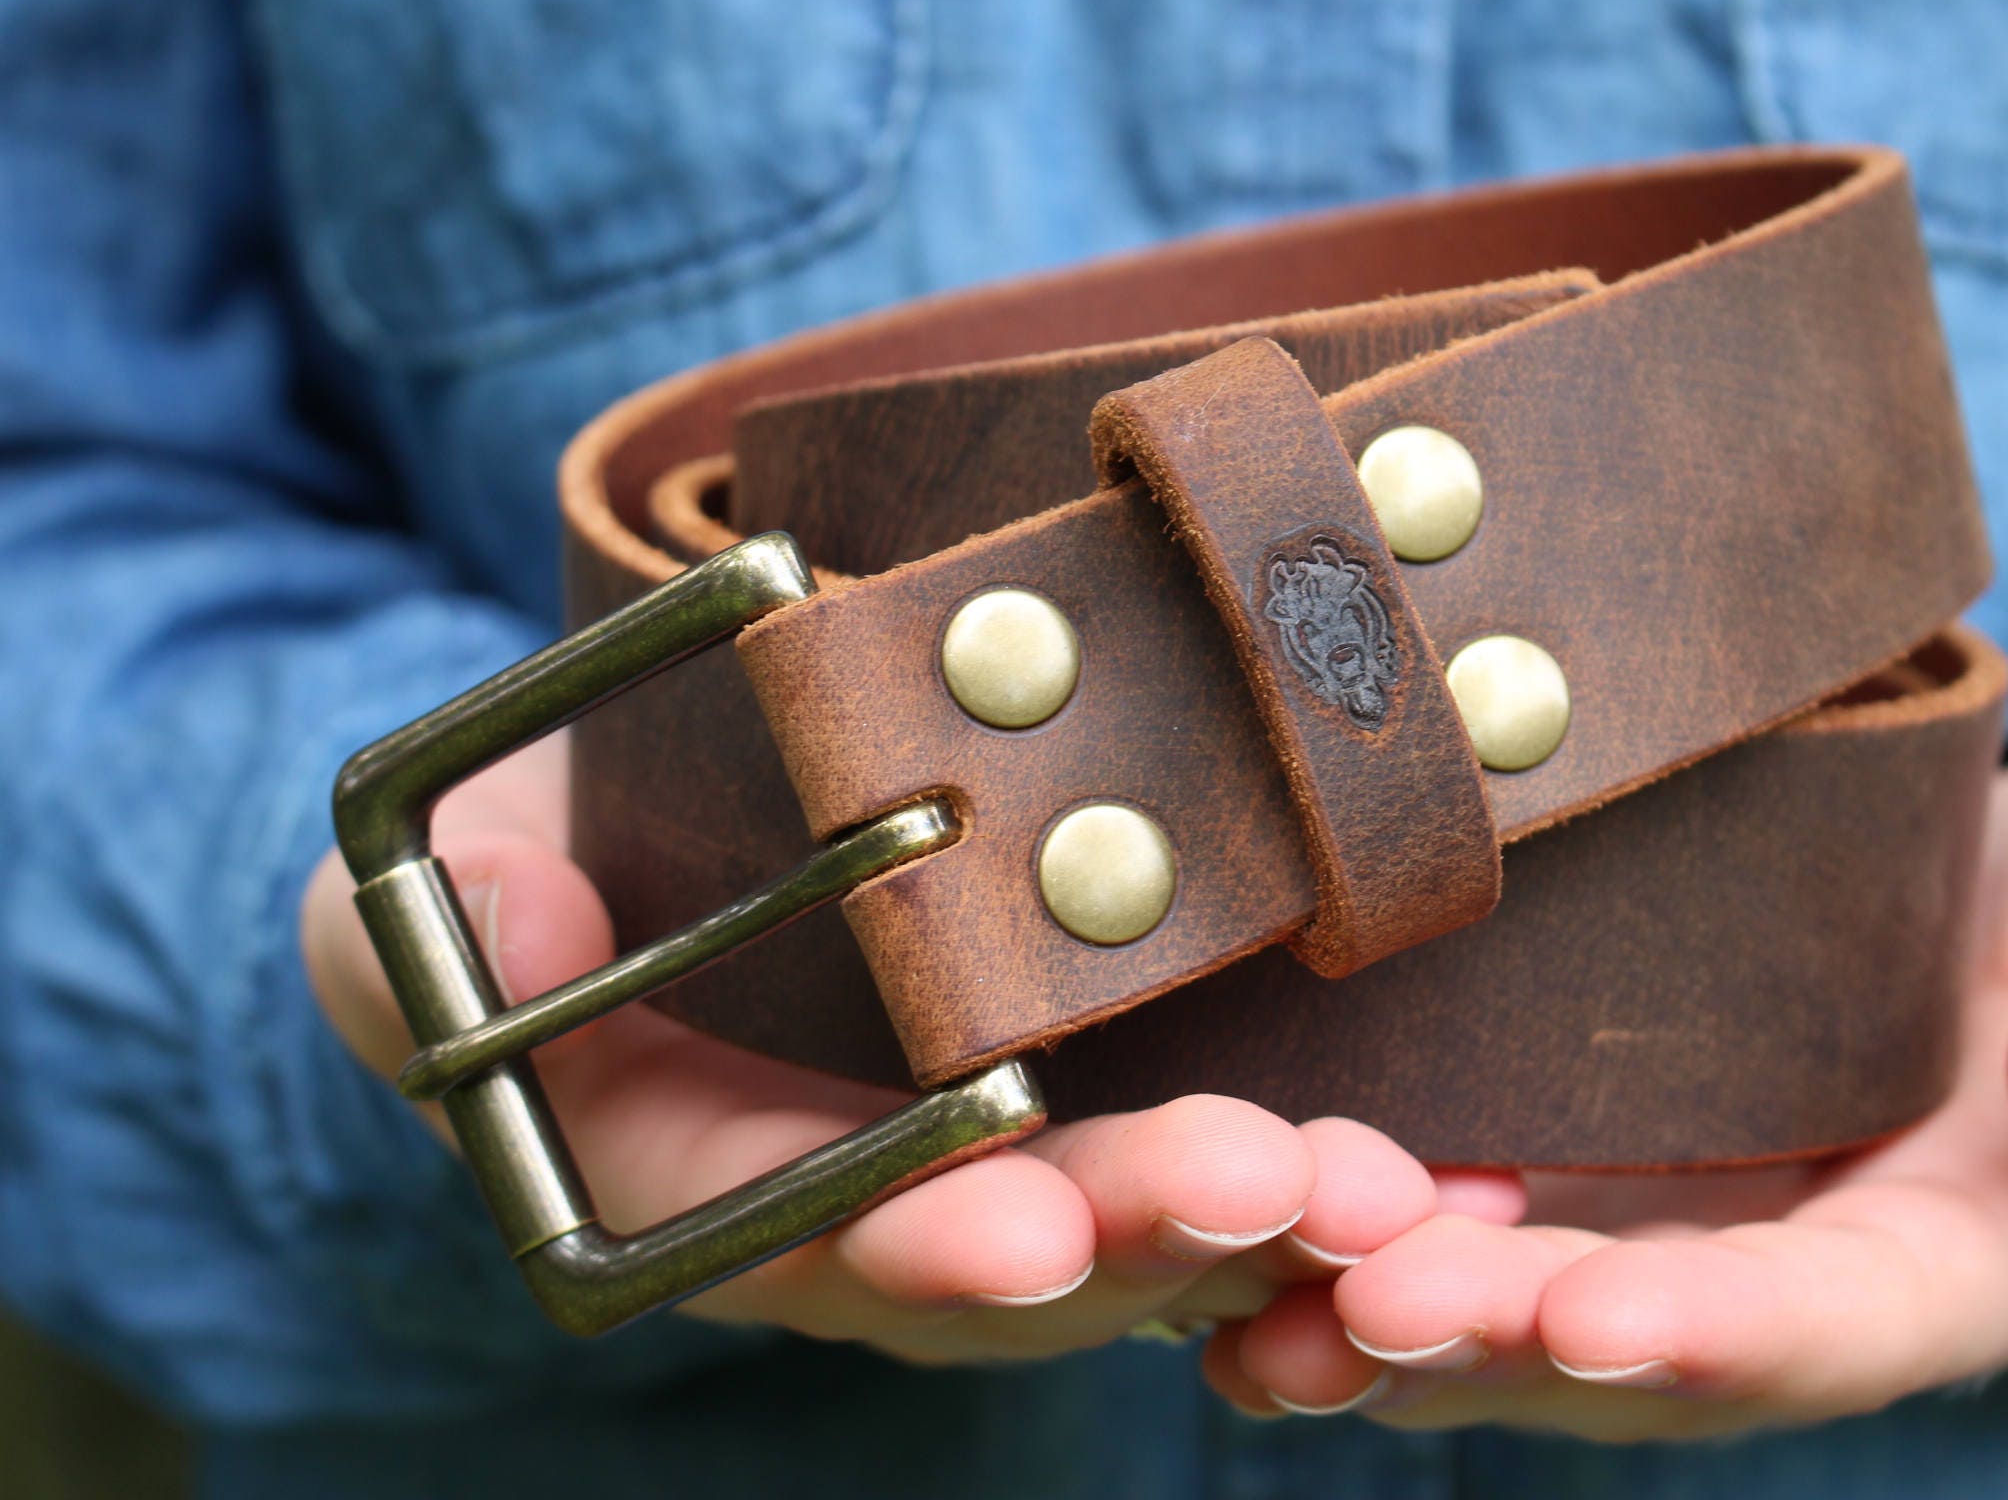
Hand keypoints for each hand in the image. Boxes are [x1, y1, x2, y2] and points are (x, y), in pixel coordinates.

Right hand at [302, 734, 1445, 1360]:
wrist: (669, 838)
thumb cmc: (542, 875)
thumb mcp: (437, 905)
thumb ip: (436, 942)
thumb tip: (504, 928)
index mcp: (717, 1191)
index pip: (811, 1240)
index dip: (914, 1237)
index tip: (1022, 1224)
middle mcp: (883, 1216)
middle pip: (1023, 1260)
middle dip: (1147, 1234)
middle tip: (1282, 1192)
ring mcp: (1018, 1171)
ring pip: (1160, 1238)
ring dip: (1283, 1226)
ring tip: (1409, 1198)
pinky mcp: (1127, 1107)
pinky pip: (1245, 1178)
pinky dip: (1348, 1197)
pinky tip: (1480, 1183)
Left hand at [1204, 747, 2007, 1438]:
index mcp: (1970, 1257)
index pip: (1838, 1327)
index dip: (1721, 1336)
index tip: (1601, 1315)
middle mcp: (1802, 1275)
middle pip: (1633, 1350)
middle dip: (1494, 1339)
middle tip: (1357, 1303)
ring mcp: (1688, 1220)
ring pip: (1517, 1309)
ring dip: (1380, 1314)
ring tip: (1248, 1293)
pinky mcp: (1602, 1148)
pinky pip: (1468, 1213)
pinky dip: (1354, 1230)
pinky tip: (1236, 1220)